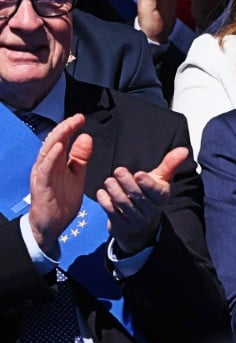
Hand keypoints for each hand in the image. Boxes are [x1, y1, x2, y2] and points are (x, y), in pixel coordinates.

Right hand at [27, 114, 93, 257]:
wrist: (52, 224)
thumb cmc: (61, 200)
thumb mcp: (76, 176)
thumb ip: (80, 158)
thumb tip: (86, 137)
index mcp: (55, 163)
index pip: (61, 140)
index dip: (70, 128)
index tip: (81, 118)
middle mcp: (46, 166)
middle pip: (53, 142)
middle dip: (64, 128)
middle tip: (76, 118)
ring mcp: (43, 175)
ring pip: (47, 153)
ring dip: (57, 139)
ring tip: (67, 127)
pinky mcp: (42, 186)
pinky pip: (45, 170)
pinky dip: (51, 158)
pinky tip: (59, 149)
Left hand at [97, 146, 188, 255]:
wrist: (141, 226)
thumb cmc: (149, 195)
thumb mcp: (161, 180)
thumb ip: (170, 164)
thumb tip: (184, 150)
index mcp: (161, 197)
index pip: (156, 192)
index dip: (148, 183)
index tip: (139, 174)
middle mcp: (150, 210)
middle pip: (139, 197)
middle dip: (128, 184)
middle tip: (118, 171)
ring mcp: (136, 220)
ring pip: (126, 206)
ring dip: (116, 192)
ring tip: (109, 181)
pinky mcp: (122, 226)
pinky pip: (114, 214)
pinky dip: (107, 203)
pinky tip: (102, 193)